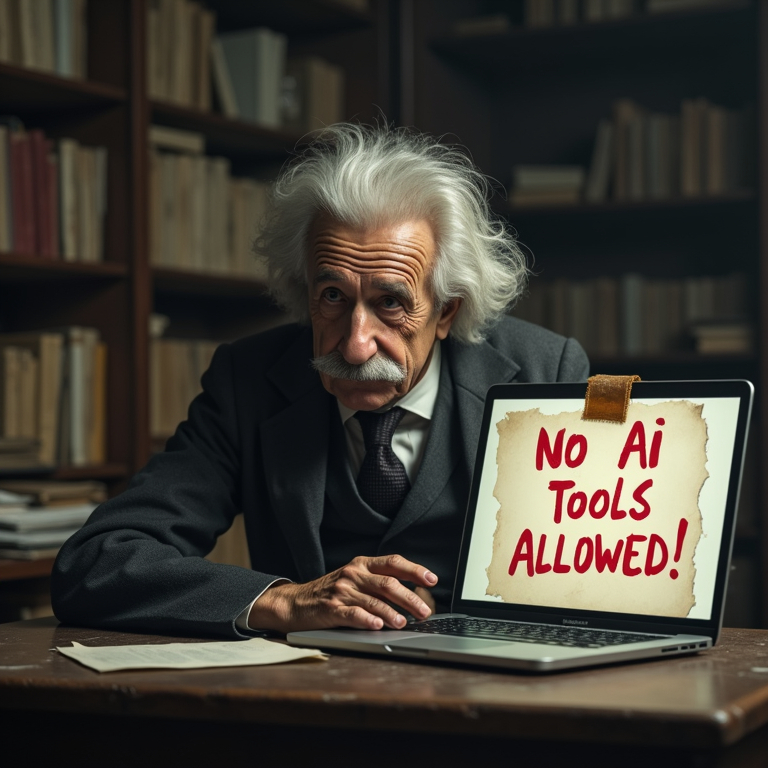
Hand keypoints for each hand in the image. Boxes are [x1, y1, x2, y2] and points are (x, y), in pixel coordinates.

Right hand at [248, 554, 437, 632]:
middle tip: (425, 611)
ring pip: (373, 600)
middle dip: (410, 598)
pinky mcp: (330, 609)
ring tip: (404, 622)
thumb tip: (412, 596)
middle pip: (388, 583)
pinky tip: (377, 626)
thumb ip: (378, 584)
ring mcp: (341, 591)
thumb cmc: (330, 592)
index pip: (393, 563)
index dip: (414, 570)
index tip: (432, 579)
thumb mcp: (354, 580)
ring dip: (391, 613)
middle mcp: (353, 574)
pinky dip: (366, 620)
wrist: (295, 602)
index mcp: (362, 564)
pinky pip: (352, 614)